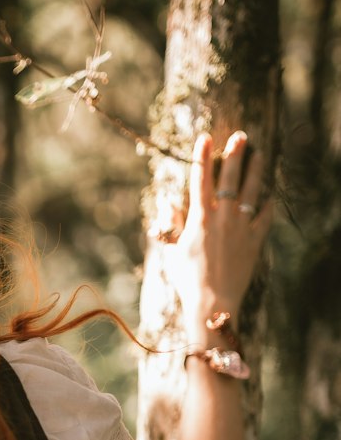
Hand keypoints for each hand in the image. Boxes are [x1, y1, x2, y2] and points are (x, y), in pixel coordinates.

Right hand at [166, 130, 273, 340]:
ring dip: (255, 171)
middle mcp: (222, 217)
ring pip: (251, 192)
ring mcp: (241, 228)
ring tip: (260, 155)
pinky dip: (267, 206)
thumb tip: (169, 202)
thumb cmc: (187, 279)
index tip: (205, 137)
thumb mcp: (174, 250)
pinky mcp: (254, 241)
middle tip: (242, 136)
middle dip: (235, 154)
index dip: (202, 156)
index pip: (201, 179)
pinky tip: (269, 197)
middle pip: (230, 178)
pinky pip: (264, 218)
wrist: (212, 303)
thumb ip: (174, 224)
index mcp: (200, 218)